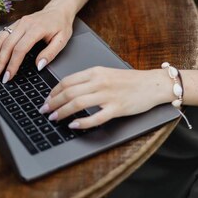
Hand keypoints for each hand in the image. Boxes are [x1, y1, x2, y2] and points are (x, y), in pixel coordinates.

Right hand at [0, 5, 72, 82]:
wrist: (59, 9)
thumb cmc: (61, 25)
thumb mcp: (62, 40)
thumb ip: (50, 53)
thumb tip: (39, 66)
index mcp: (36, 28)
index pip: (20, 49)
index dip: (12, 64)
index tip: (8, 76)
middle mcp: (25, 24)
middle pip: (7, 45)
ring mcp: (18, 22)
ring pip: (1, 38)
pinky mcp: (15, 23)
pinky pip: (1, 34)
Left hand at [39, 67, 171, 128]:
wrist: (152, 84)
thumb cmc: (130, 80)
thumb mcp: (107, 73)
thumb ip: (89, 80)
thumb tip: (69, 90)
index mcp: (96, 71)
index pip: (67, 81)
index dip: (53, 91)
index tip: (46, 99)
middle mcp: (100, 81)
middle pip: (69, 92)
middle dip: (53, 103)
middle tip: (44, 111)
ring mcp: (108, 95)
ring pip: (78, 104)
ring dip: (62, 112)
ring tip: (54, 118)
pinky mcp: (117, 108)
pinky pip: (95, 117)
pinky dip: (81, 122)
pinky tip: (73, 125)